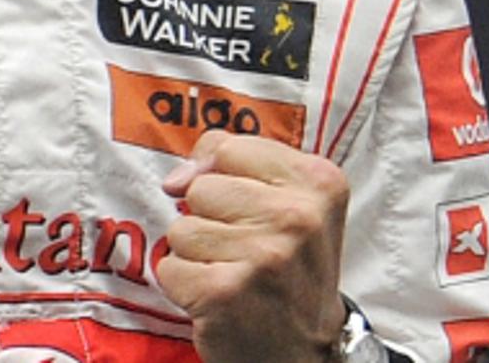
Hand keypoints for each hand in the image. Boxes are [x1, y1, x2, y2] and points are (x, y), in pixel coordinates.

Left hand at [155, 132, 348, 362]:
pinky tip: (220, 298)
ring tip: (235, 274)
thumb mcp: (289, 202)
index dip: (220, 174)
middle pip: (201, 187)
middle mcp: (297, 217)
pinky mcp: (224, 292)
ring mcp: (262, 256)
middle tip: (248, 252)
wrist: (306, 353)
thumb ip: (232, 164)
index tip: (245, 205)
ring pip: (181, 228)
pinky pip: (169, 267)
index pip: (228, 147)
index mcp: (318, 182)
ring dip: (198, 254)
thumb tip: (176, 180)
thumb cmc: (290, 271)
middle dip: (211, 219)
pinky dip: (185, 286)